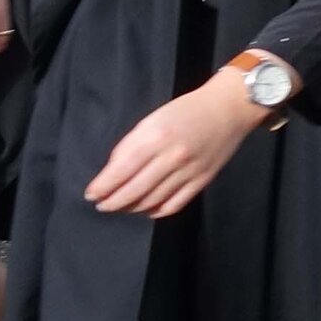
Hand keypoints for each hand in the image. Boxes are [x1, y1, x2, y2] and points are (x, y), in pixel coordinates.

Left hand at [85, 71, 262, 218]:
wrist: (229, 109)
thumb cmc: (186, 110)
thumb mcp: (153, 119)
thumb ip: (132, 145)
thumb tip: (113, 172)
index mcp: (157, 137)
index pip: (122, 170)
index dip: (104, 186)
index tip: (91, 194)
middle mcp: (172, 157)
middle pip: (135, 190)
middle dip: (114, 202)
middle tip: (102, 206)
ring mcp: (189, 171)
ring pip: (153, 201)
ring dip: (132, 208)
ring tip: (122, 207)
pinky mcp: (202, 181)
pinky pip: (174, 204)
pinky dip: (157, 211)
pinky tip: (147, 209)